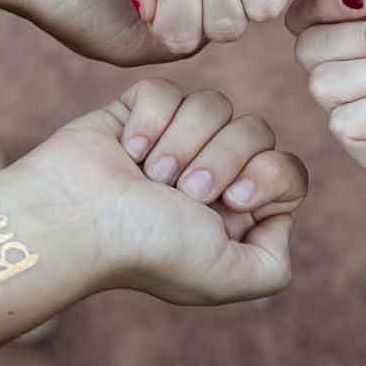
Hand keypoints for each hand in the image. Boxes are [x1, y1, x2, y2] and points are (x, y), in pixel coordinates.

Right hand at [8, 80, 306, 303]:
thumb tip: (281, 218)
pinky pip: (171, 89)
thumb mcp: (225, 276)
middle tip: (181, 191)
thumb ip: (272, 266)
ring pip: (216, 104)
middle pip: (258, 131)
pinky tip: (127, 150)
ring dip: (181, 143)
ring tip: (150, 174)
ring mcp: (177, 139)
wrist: (77, 218)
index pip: (288, 171)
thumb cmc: (148, 249)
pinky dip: (149, 121)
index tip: (232, 200)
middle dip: (220, 159)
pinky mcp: (141, 111)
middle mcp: (211, 174)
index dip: (267, 175)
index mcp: (234, 213)